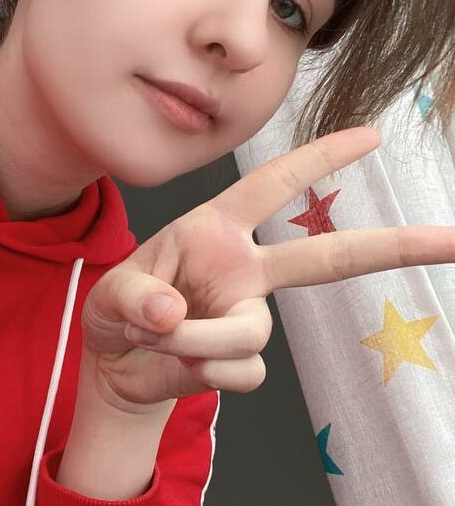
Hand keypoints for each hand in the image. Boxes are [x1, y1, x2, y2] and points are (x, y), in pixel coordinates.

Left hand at [80, 126, 454, 415]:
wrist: (113, 369)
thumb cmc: (118, 310)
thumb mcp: (110, 293)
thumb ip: (137, 297)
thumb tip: (173, 315)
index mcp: (216, 229)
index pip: (273, 186)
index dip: (321, 158)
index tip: (372, 135)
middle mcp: (245, 269)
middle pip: (328, 259)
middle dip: (394, 248)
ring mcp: (249, 316)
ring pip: (249, 332)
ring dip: (193, 339)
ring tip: (153, 333)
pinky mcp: (241, 362)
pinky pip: (240, 371)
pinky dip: (199, 369)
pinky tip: (175, 361)